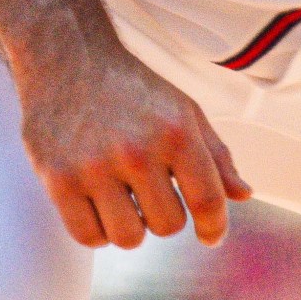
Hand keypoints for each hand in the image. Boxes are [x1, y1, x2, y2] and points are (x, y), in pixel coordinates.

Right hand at [0, 0, 252, 248]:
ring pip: (129, 238)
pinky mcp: (57, 179)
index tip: (210, 237)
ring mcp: (94, 167)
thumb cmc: (134, 92)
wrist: (69, 61)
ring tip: (125, 201)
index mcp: (177, 133)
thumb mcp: (186, 112)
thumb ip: (216, 156)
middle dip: (166, 217)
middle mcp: (138, 151)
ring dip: (132, 228)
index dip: (214, 226)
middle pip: (168, 225)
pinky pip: (88, 236)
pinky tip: (100, 207)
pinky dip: (98, 232)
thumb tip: (243, 195)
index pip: (207, 200)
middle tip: (152, 195)